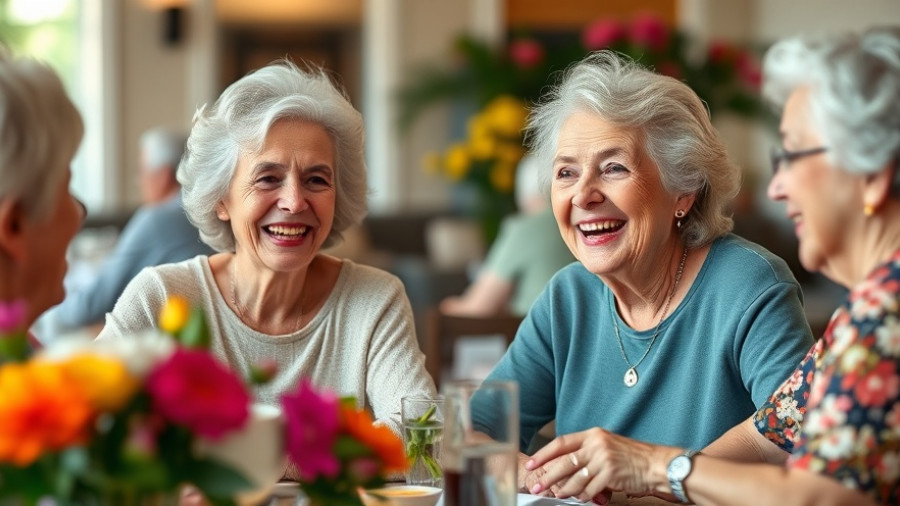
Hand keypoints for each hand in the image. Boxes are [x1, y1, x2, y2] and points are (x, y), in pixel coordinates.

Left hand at [524, 428, 676, 502]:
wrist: (658, 465)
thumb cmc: (635, 457)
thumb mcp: (609, 446)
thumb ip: (589, 452)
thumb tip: (568, 465)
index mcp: (594, 435)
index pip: (561, 443)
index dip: (544, 454)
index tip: (532, 463)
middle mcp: (597, 444)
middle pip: (564, 462)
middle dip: (547, 475)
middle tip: (538, 485)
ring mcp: (603, 459)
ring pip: (575, 478)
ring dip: (564, 489)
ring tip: (557, 494)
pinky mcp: (611, 474)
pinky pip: (590, 490)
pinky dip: (583, 496)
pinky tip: (581, 498)